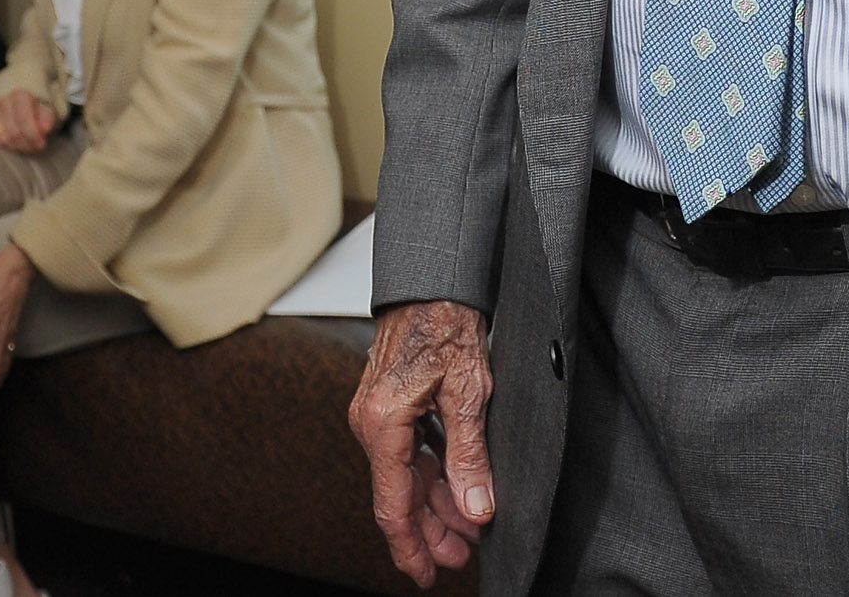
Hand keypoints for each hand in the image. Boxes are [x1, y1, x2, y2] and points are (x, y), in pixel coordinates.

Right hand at [0, 87, 56, 155]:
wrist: (25, 75)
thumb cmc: (41, 93)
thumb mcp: (52, 100)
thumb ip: (49, 116)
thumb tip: (45, 129)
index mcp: (20, 91)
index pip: (23, 120)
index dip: (33, 136)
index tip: (42, 145)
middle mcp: (1, 98)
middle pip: (11, 132)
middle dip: (26, 145)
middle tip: (36, 146)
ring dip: (15, 146)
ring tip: (26, 143)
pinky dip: (2, 143)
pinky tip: (13, 141)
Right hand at [349, 299, 494, 586]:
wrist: (435, 281)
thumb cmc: (447, 325)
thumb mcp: (468, 395)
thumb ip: (470, 457)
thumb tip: (477, 508)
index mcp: (383, 425)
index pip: (393, 506)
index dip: (412, 546)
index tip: (428, 576)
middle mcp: (372, 424)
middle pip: (399, 496)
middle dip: (431, 532)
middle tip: (461, 556)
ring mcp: (378, 414)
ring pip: (405, 476)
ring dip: (435, 504)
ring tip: (466, 528)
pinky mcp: (390, 404)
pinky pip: (408, 452)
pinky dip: (432, 474)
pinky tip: (455, 488)